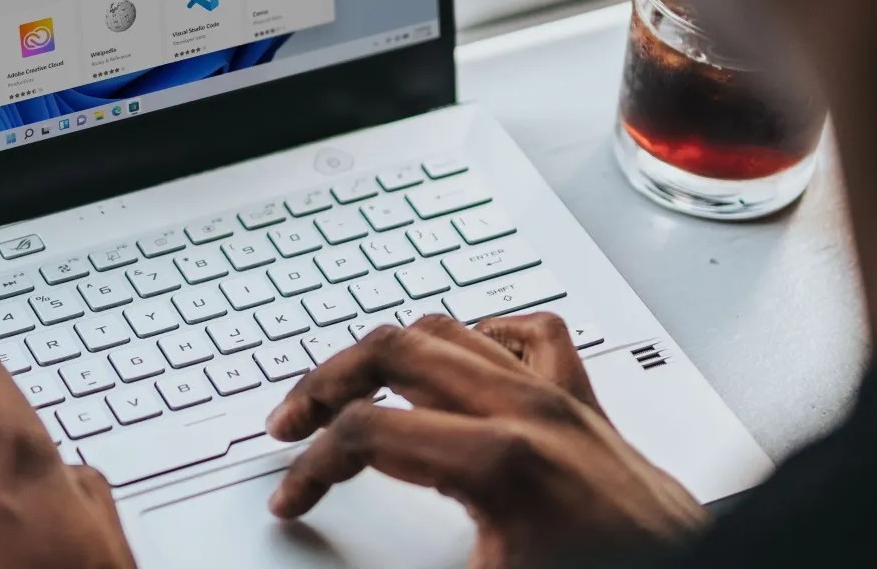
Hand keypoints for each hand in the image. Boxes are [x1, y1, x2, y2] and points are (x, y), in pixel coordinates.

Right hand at [265, 313, 705, 568]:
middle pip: (394, 350)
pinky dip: (475, 338)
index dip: (312, 468)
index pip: (368, 434)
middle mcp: (528, 410)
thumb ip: (407, 562)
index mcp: (499, 459)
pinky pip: (522, 335)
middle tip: (291, 424)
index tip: (292, 500)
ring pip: (447, 330)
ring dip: (384, 355)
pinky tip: (453, 363)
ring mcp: (560, 398)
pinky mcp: (585, 403)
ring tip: (346, 390)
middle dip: (325, 383)